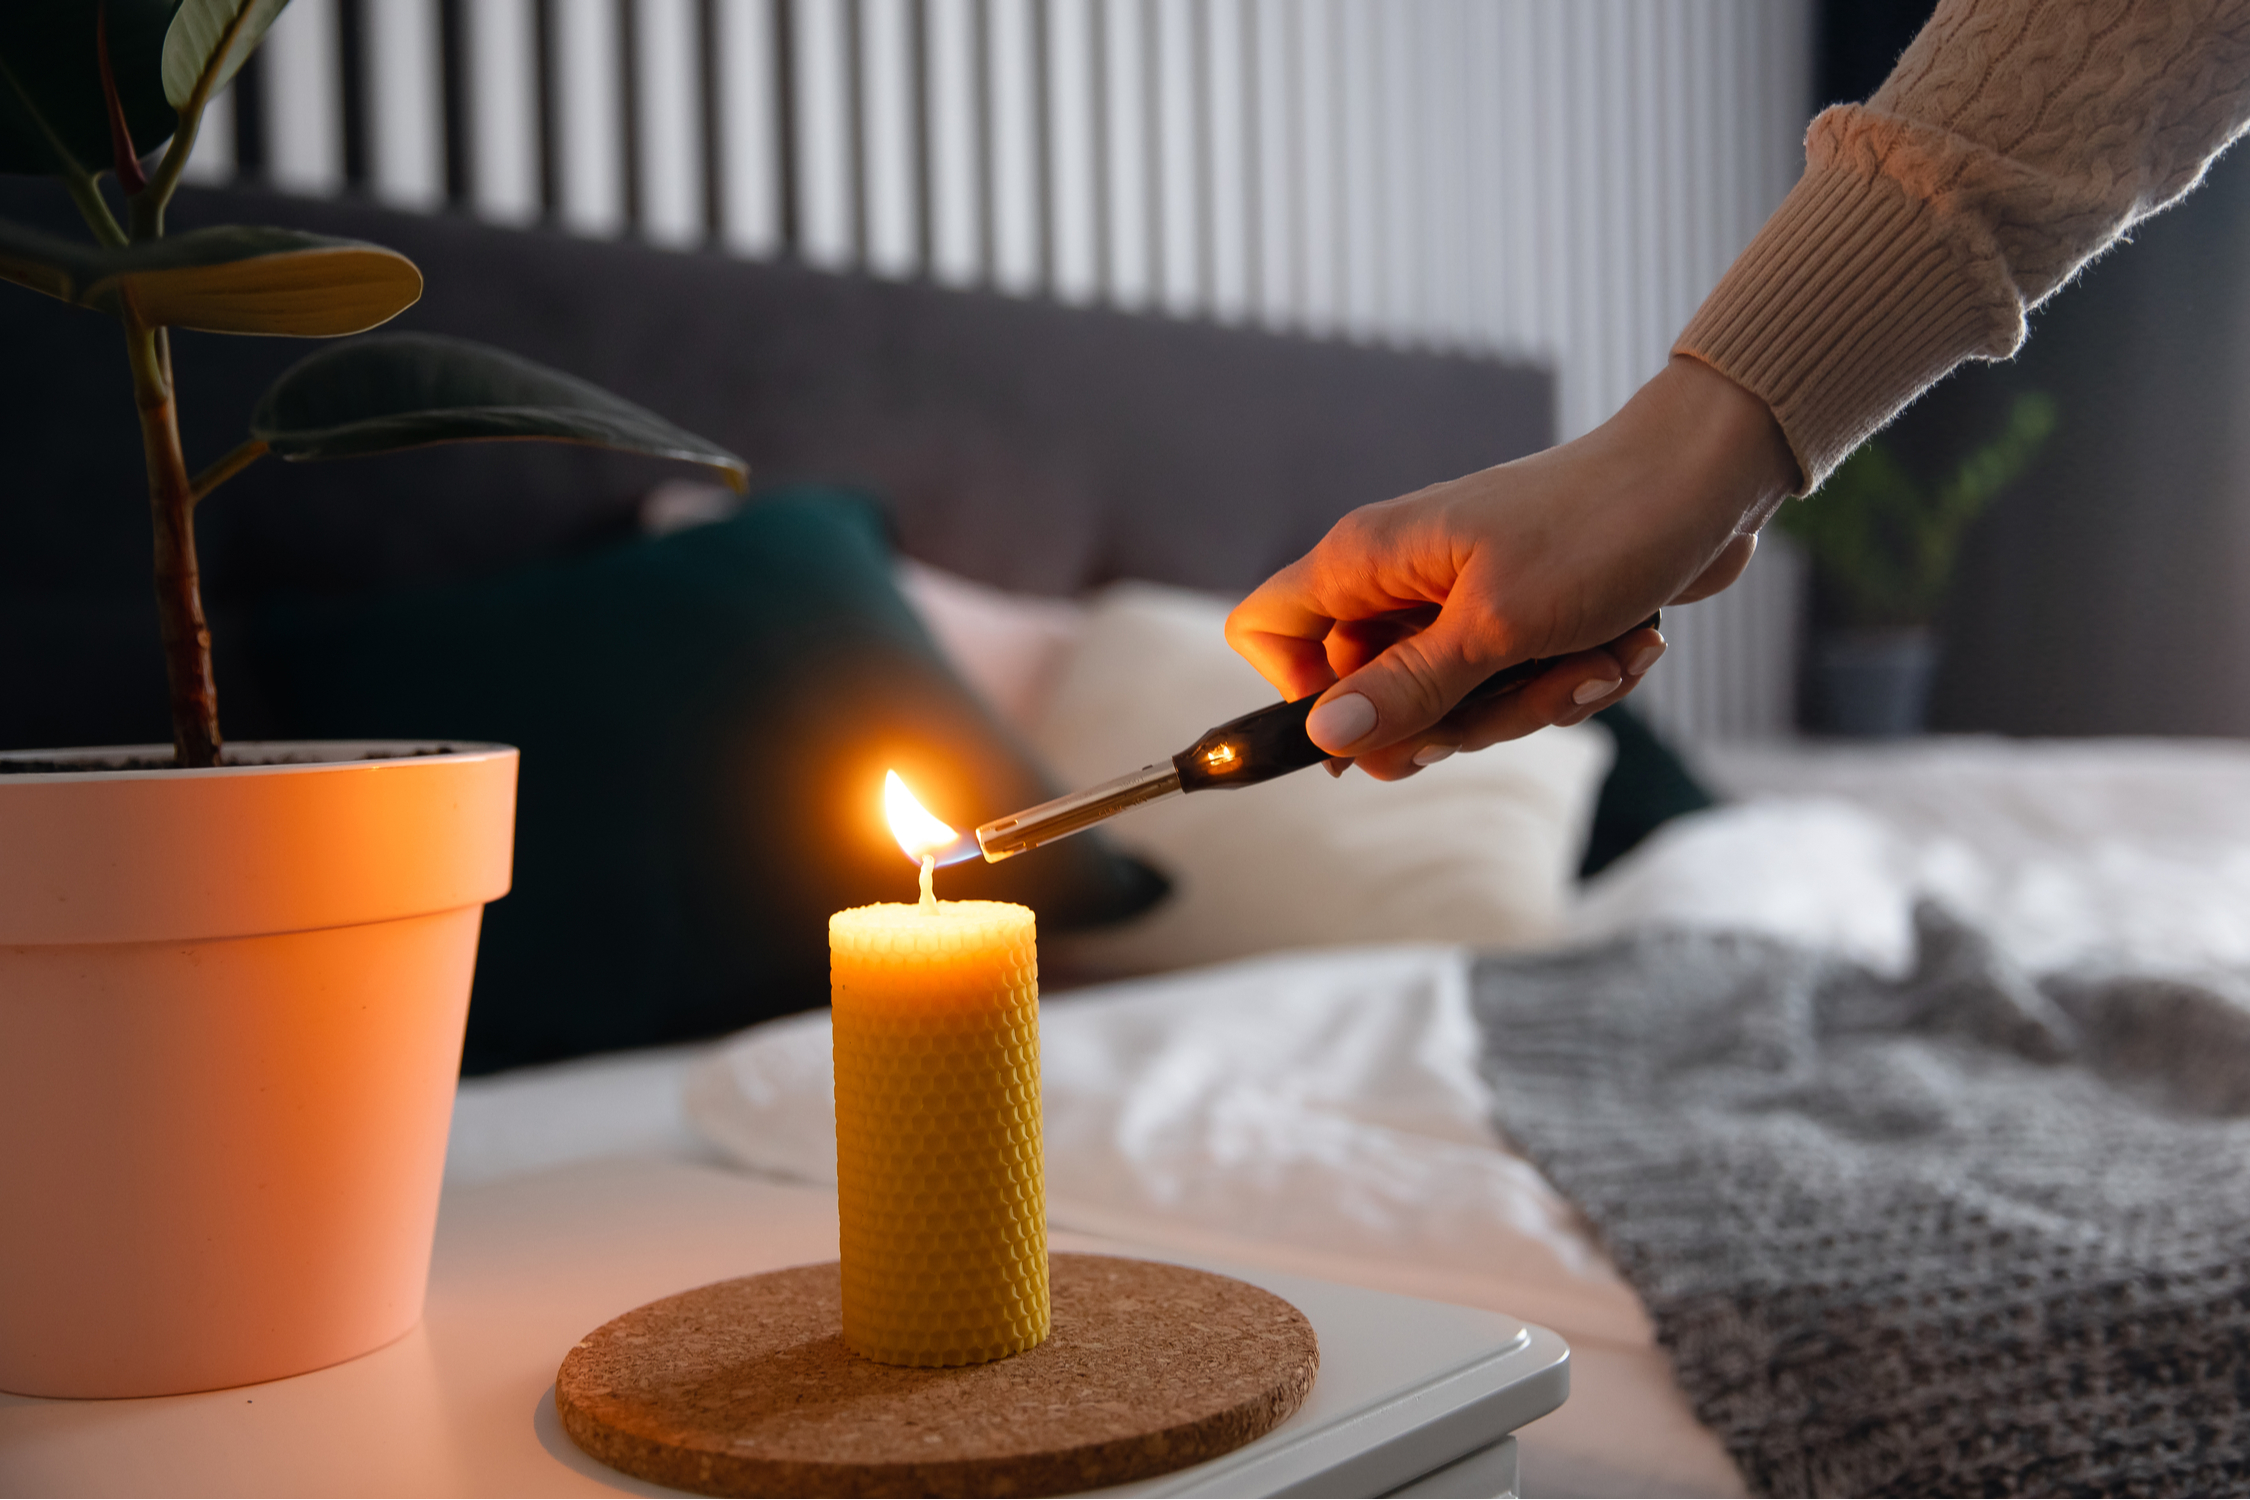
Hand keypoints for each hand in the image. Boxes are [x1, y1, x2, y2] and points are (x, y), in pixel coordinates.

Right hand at [1226, 356, 1798, 779]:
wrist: (1710, 480)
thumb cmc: (1603, 528)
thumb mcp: (1499, 626)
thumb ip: (1407, 687)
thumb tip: (1326, 736)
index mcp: (1367, 560)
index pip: (1264, 631)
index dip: (1297, 692)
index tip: (1376, 717)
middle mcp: (1399, 581)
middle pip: (1370, 699)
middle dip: (1455, 718)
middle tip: (1519, 682)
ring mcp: (1457, 604)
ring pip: (1453, 709)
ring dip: (1535, 701)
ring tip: (1594, 652)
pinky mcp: (1514, 624)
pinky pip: (1513, 694)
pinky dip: (1571, 683)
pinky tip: (1620, 646)